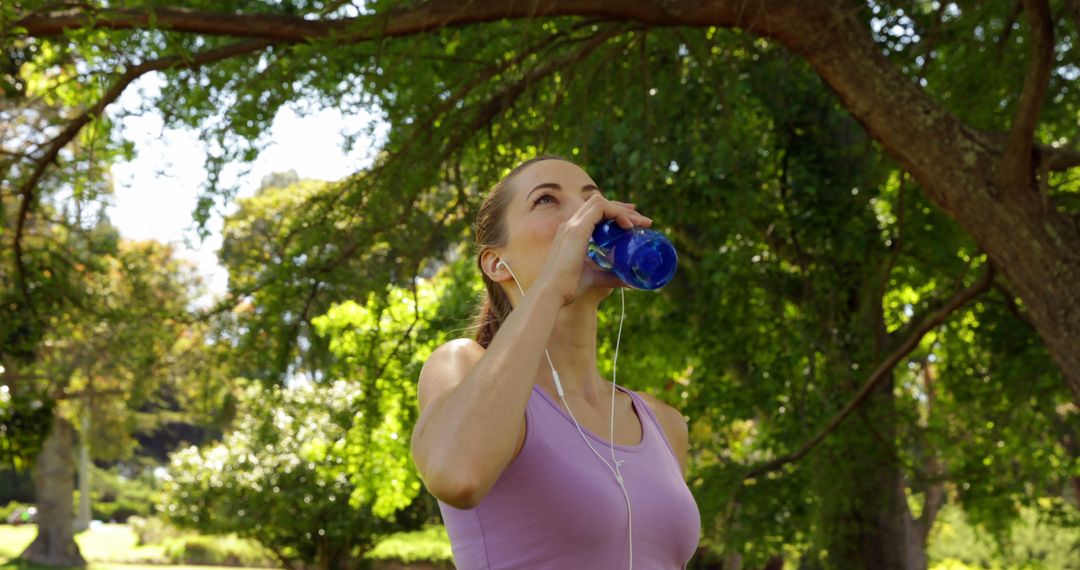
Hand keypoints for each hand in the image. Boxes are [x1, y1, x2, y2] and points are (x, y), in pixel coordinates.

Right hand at [534, 194, 652, 305]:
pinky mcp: (577, 229)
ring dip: (622, 210)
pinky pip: (601, 209)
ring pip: (600, 202)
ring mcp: (572, 225)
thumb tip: (631, 282)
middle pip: (599, 203)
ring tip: (640, 223)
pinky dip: (617, 214)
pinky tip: (628, 227)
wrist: (552, 292)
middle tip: (643, 221)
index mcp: (571, 233)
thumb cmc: (569, 287)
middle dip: (622, 209)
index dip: (614, 212)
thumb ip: (611, 276)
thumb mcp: (595, 278)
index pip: (594, 212)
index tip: (632, 220)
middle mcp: (570, 225)